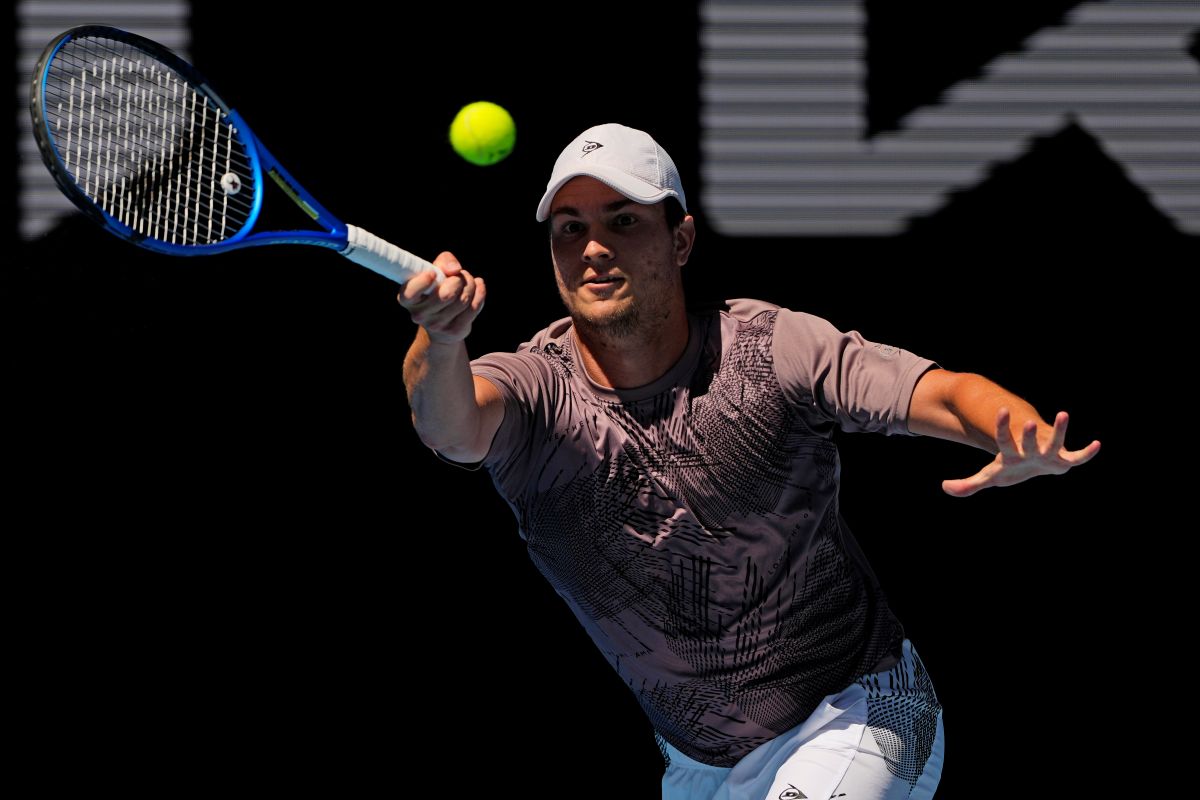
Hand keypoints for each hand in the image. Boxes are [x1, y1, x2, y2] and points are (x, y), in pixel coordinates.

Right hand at [396, 251, 485, 343]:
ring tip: (468, 281)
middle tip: (460, 276)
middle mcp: (419, 314)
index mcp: (407, 298)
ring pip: (463, 300)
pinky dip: (480, 292)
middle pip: (447, 294)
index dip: (423, 282)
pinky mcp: (455, 330)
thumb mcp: (435, 271)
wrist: (441, 324)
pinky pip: (474, 308)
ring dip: (470, 284)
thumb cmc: (436, 288)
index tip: (433, 273)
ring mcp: (437, 325)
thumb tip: (455, 269)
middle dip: (459, 279)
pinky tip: (478, 285)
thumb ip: (443, 262)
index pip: (411, 292)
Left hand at [942, 408, 1100, 496]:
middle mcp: (1030, 450)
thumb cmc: (1011, 466)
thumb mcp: (990, 476)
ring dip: (1059, 430)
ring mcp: (1047, 453)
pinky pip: (1077, 458)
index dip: (1001, 426)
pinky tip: (1097, 444)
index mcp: (1011, 453)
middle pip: (1029, 441)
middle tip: (1027, 421)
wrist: (1031, 460)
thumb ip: (968, 484)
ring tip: (1064, 413)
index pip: (1002, 439)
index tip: (1000, 408)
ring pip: (1055, 442)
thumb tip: (945, 487)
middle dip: (1028, 434)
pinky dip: (1087, 453)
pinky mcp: (1062, 460)